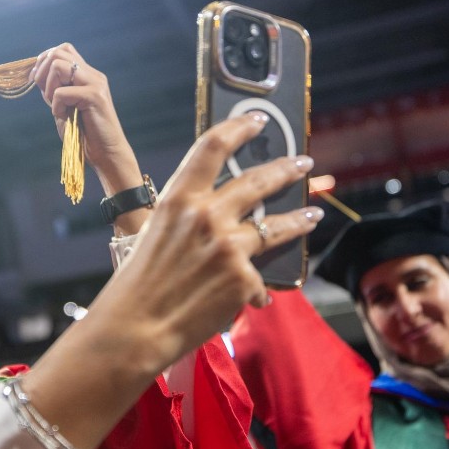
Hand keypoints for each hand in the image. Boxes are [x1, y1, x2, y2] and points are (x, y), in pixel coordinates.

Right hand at [22, 111, 318, 448]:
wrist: (136, 328)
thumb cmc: (137, 285)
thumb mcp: (154, 234)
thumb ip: (186, 217)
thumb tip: (219, 213)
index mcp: (178, 198)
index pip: (213, 147)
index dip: (239, 128)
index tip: (258, 120)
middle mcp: (206, 215)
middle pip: (258, 179)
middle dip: (286, 168)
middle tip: (302, 162)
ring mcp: (228, 246)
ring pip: (277, 225)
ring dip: (299, 219)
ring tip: (313, 214)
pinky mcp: (242, 278)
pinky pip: (259, 279)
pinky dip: (254, 290)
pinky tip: (254, 297)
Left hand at [29, 43, 141, 199]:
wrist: (107, 154)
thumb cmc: (84, 135)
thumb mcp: (64, 107)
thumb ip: (53, 90)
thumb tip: (35, 74)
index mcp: (87, 75)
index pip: (63, 49)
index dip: (44, 61)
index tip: (36, 81)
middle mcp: (93, 75)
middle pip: (58, 52)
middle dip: (42, 72)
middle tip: (45, 95)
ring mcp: (95, 83)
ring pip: (58, 65)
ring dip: (49, 87)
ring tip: (56, 106)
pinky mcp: (95, 96)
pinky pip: (62, 92)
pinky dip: (56, 106)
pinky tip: (64, 117)